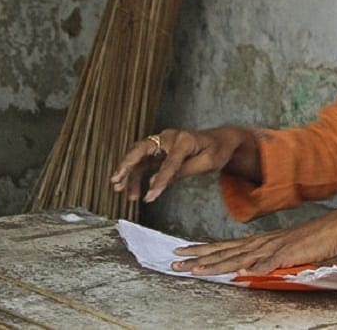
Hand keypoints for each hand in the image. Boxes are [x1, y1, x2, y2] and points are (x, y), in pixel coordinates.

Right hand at [109, 127, 258, 202]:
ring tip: (121, 192)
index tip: (149, 198)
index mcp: (184, 140)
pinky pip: (143, 163)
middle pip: (142, 149)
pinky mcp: (159, 151)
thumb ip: (182, 172)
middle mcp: (169, 138)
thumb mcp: (208, 163)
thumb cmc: (217, 151)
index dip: (159, 181)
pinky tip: (132, 191)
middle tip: (115, 180)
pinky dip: (135, 176)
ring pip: (138, 157)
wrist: (221, 141)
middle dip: (127, 165)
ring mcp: (162, 143)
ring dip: (128, 174)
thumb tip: (154, 184)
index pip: (169, 163)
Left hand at [172, 207, 336, 275]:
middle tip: (174, 262)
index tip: (180, 252)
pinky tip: (238, 272)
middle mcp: (259, 243)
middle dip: (198, 257)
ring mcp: (271, 247)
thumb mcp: (280, 253)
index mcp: (257, 242)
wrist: (333, 229)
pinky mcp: (286, 254)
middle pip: (223, 251)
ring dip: (216, 264)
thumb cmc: (308, 242)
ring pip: (237, 257)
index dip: (201, 250)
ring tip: (195, 270)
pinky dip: (252, 267)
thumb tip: (245, 270)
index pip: (222, 246)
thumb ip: (263, 260)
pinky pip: (266, 262)